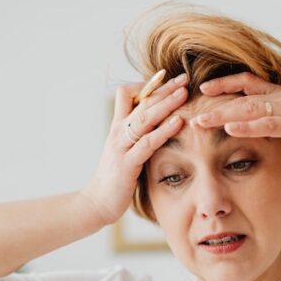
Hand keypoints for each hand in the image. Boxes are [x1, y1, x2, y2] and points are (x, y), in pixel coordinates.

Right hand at [80, 71, 189, 226]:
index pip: (128, 94)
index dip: (147, 86)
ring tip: (184, 92)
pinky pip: (147, 143)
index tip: (168, 79)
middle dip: (164, 88)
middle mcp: (118, 132)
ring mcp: (121, 147)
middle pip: (142, 102)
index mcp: (118, 127)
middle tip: (184, 77)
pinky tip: (178, 122)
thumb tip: (156, 126)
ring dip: (166, 103)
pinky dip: (163, 130)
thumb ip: (137, 137)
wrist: (96, 203)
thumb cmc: (114, 178)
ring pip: (145, 118)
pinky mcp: (127, 163)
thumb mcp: (124, 151)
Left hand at [193, 72, 280, 159]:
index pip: (248, 82)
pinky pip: (269, 124)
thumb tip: (263, 124)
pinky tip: (230, 128)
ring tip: (200, 120)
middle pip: (241, 93)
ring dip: (222, 114)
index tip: (203, 87)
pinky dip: (248, 126)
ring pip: (249, 108)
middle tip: (190, 106)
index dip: (224, 83)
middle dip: (214, 99)